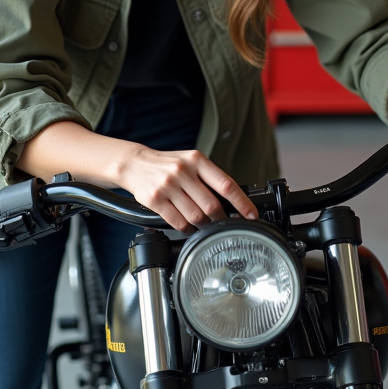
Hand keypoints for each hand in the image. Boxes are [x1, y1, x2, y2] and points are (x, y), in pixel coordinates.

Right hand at [117, 145, 258, 231]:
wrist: (136, 164)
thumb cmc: (168, 164)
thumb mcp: (191, 161)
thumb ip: (209, 177)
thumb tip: (233, 201)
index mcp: (197, 160)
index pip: (226, 184)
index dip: (242, 203)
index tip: (251, 215)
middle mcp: (183, 171)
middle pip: (212, 205)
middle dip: (220, 219)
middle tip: (222, 222)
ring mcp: (168, 185)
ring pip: (196, 216)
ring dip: (203, 226)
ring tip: (203, 224)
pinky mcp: (155, 199)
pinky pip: (178, 222)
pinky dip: (187, 229)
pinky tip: (188, 226)